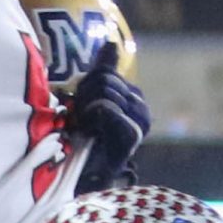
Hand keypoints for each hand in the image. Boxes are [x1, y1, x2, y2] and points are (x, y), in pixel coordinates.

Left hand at [68, 41, 149, 195]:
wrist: (82, 179)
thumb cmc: (83, 141)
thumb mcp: (91, 99)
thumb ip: (103, 72)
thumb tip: (110, 43)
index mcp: (134, 98)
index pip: (105, 72)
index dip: (84, 87)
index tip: (81, 109)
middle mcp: (141, 108)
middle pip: (104, 79)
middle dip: (84, 97)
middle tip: (81, 120)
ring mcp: (140, 121)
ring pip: (104, 91)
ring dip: (85, 109)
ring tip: (85, 128)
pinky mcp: (133, 133)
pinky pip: (106, 107)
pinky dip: (91, 117)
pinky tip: (90, 132)